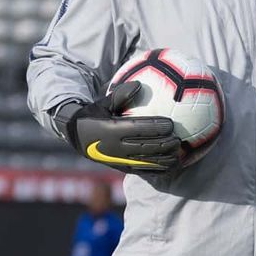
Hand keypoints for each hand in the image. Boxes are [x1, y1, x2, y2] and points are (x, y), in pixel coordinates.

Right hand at [52, 81, 179, 172]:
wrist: (77, 137)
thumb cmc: (93, 115)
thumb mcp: (103, 103)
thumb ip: (120, 94)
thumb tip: (139, 84)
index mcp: (110, 130)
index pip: (137, 128)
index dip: (155, 127)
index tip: (170, 123)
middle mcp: (115, 147)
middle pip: (145, 147)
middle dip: (163, 144)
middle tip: (178, 139)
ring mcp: (119, 160)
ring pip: (145, 162)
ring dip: (163, 160)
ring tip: (178, 155)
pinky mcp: (121, 168)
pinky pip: (142, 171)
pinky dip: (158, 170)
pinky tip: (171, 167)